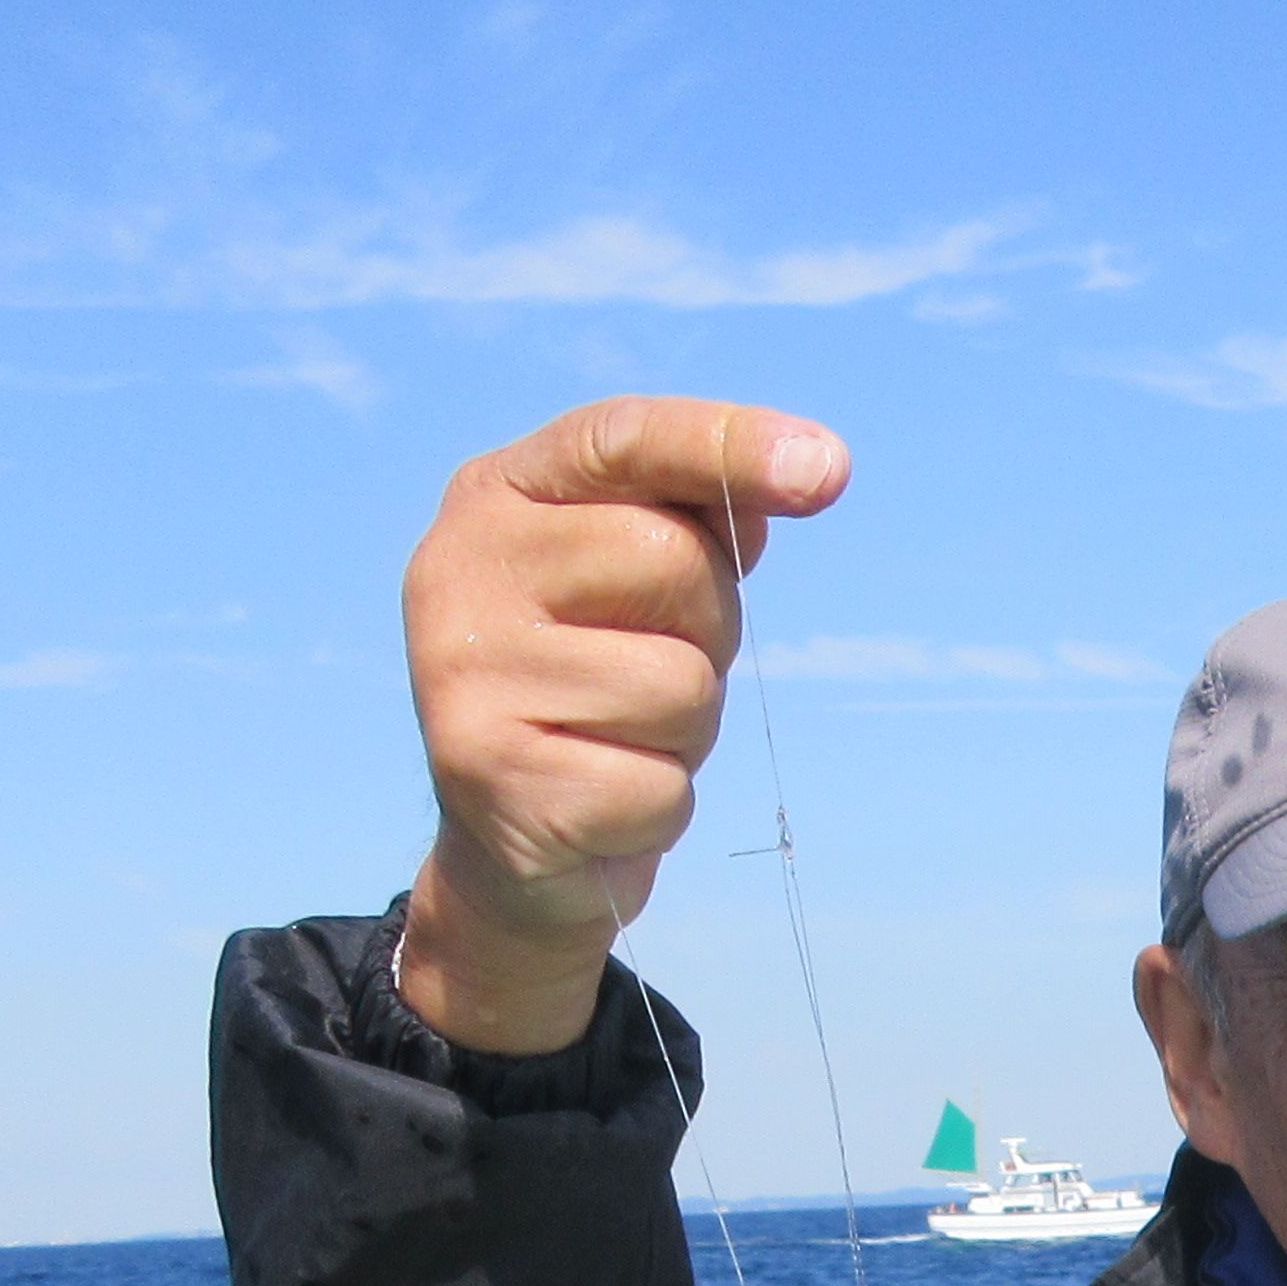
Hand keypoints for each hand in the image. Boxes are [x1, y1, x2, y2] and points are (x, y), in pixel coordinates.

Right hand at [396, 397, 850, 1053]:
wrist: (513, 847)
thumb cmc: (600, 687)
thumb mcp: (644, 589)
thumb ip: (701, 520)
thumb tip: (802, 469)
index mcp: (495, 497)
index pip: (624, 438)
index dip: (728, 443)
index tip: (827, 469)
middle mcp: (458, 569)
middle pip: (673, 562)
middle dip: (708, 629)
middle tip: (655, 666)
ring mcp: (462, 676)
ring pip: (680, 685)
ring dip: (687, 730)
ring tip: (623, 739)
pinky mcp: (492, 780)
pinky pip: (660, 786)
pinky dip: (660, 807)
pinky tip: (603, 804)